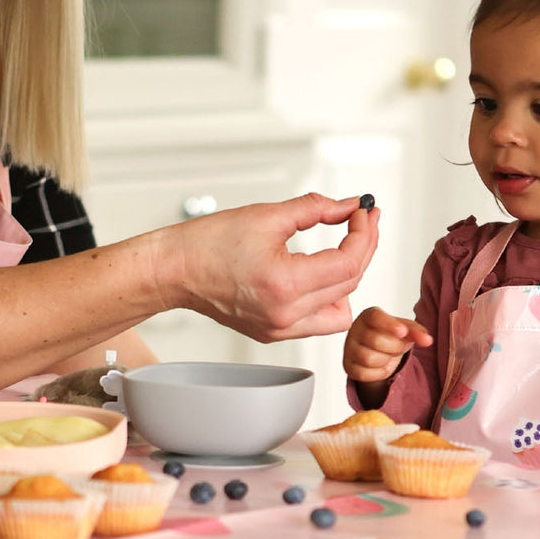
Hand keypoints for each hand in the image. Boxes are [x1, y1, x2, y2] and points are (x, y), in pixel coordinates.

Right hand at [158, 193, 379, 341]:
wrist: (175, 269)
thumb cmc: (208, 243)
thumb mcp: (268, 215)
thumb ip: (316, 209)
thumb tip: (349, 206)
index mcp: (286, 285)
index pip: (349, 263)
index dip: (364, 233)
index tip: (364, 213)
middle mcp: (285, 315)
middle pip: (350, 285)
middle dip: (363, 248)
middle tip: (363, 221)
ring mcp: (279, 328)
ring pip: (339, 312)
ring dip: (348, 281)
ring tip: (341, 252)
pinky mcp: (272, 332)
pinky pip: (315, 321)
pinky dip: (325, 297)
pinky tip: (319, 273)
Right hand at [344, 306, 433, 383]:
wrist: (378, 351)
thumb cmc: (390, 336)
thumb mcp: (405, 330)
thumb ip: (417, 332)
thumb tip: (427, 340)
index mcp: (369, 316)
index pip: (375, 317)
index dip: (389, 324)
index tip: (402, 331)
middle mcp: (355, 329)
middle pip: (375, 341)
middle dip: (394, 347)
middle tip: (399, 347)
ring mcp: (349, 348)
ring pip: (369, 358)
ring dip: (386, 360)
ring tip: (388, 356)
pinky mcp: (348, 366)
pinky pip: (364, 374)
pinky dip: (378, 373)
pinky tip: (381, 366)